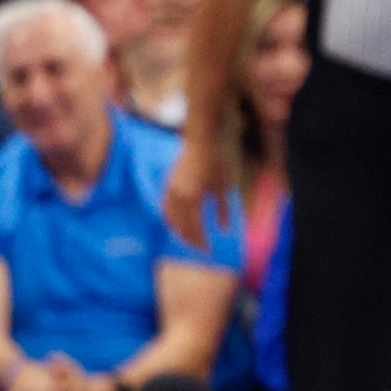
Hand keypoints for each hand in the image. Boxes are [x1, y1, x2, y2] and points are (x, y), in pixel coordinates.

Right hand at [161, 135, 229, 250]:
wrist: (203, 139)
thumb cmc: (218, 162)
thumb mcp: (225, 187)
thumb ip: (223, 210)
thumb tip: (224, 231)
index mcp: (192, 198)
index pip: (194, 228)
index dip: (201, 241)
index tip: (208, 251)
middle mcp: (177, 196)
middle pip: (180, 225)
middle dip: (190, 239)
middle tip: (201, 250)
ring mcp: (169, 189)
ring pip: (169, 217)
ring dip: (178, 231)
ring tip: (187, 240)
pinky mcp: (168, 183)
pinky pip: (165, 206)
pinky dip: (170, 218)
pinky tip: (177, 223)